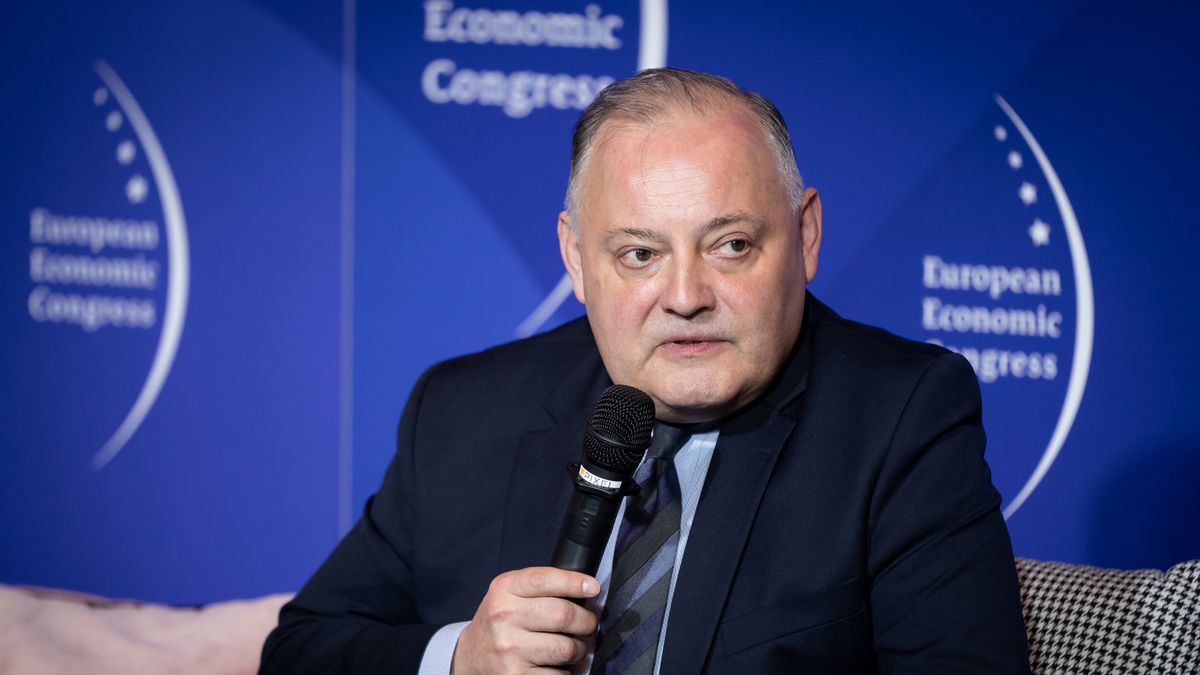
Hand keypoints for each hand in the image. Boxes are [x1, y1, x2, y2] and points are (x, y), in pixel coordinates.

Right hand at [451, 566, 600, 674]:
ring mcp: (510, 649)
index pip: (546, 579)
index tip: (593, 588)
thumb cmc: (499, 623)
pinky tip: (556, 666)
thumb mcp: (509, 594)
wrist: (470, 658)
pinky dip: (565, 672)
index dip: (575, 582)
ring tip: (573, 647)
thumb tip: (586, 590)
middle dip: (587, 621)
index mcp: (504, 589)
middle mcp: (504, 617)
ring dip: (579, 649)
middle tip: (588, 624)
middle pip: (564, 615)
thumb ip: (540, 587)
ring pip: (567, 648)